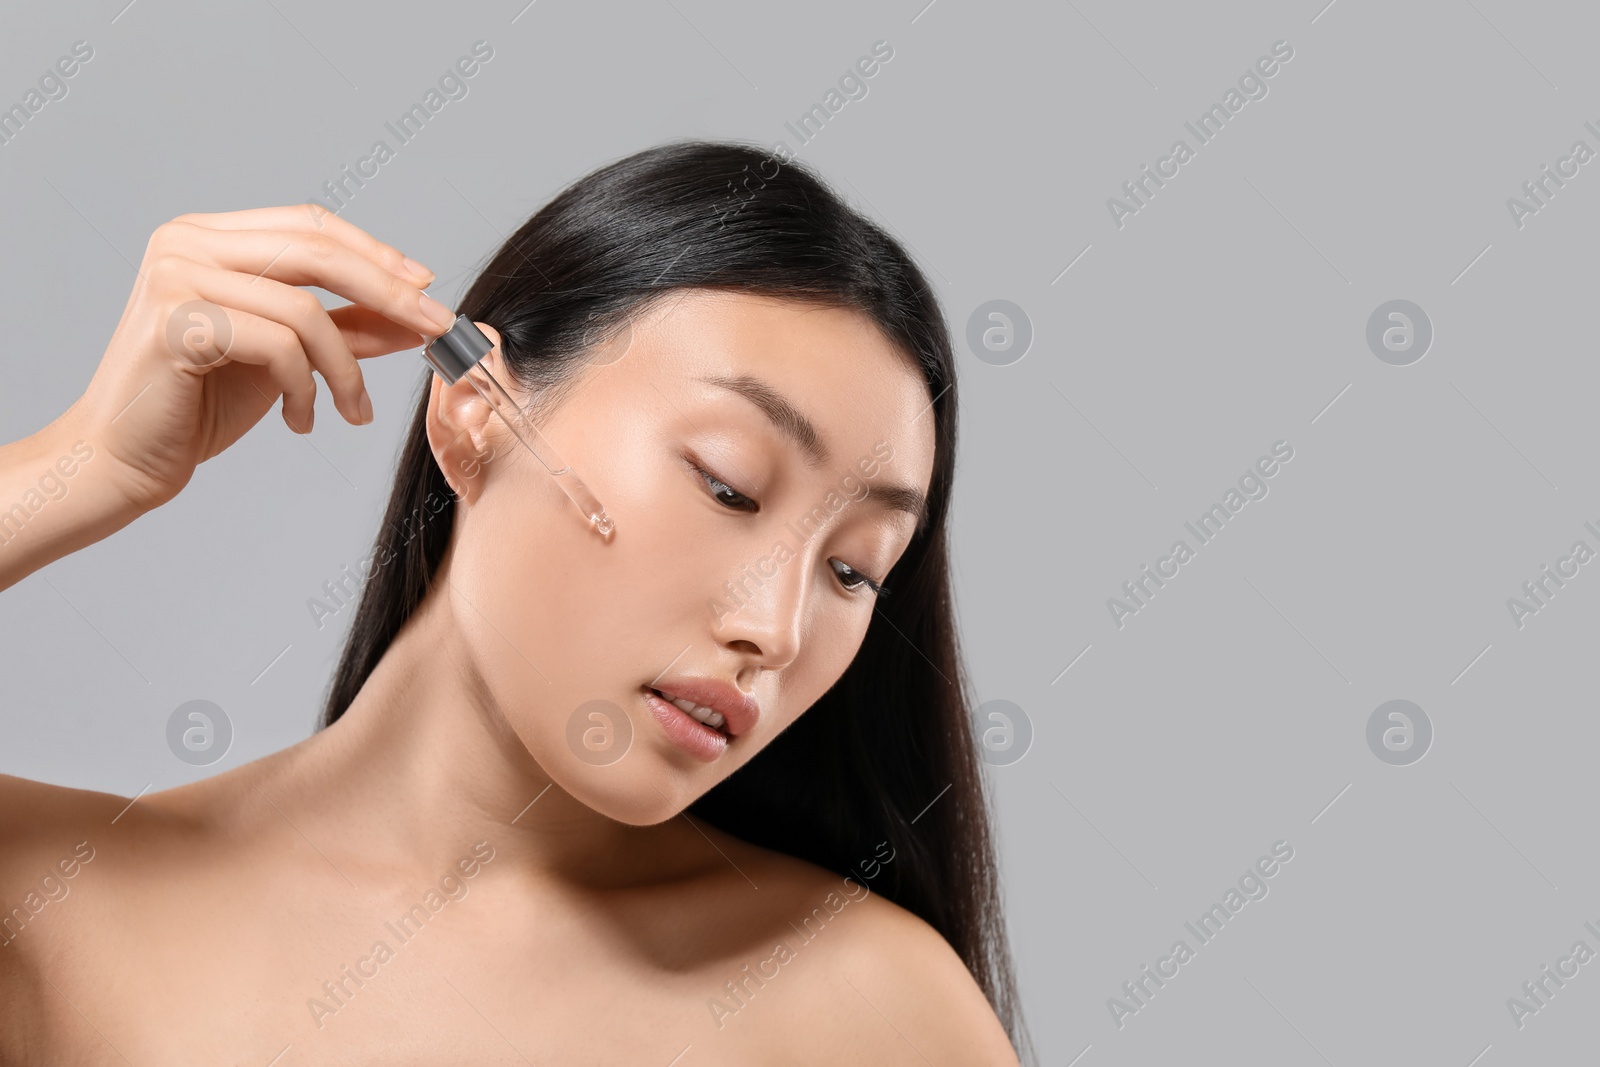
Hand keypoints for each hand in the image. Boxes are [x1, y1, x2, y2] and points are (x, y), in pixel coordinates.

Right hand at [63, 205, 459, 513]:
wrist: (122, 459)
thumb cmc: (196, 406)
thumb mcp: (285, 357)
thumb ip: (342, 328)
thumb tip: (413, 316)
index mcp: (206, 236)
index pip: (310, 223)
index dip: (375, 252)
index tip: (426, 287)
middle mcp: (186, 243)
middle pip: (316, 250)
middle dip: (388, 293)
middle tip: (435, 331)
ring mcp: (176, 278)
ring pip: (304, 309)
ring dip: (345, 369)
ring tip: (352, 410)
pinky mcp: (176, 325)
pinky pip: (278, 346)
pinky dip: (305, 388)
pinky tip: (300, 419)